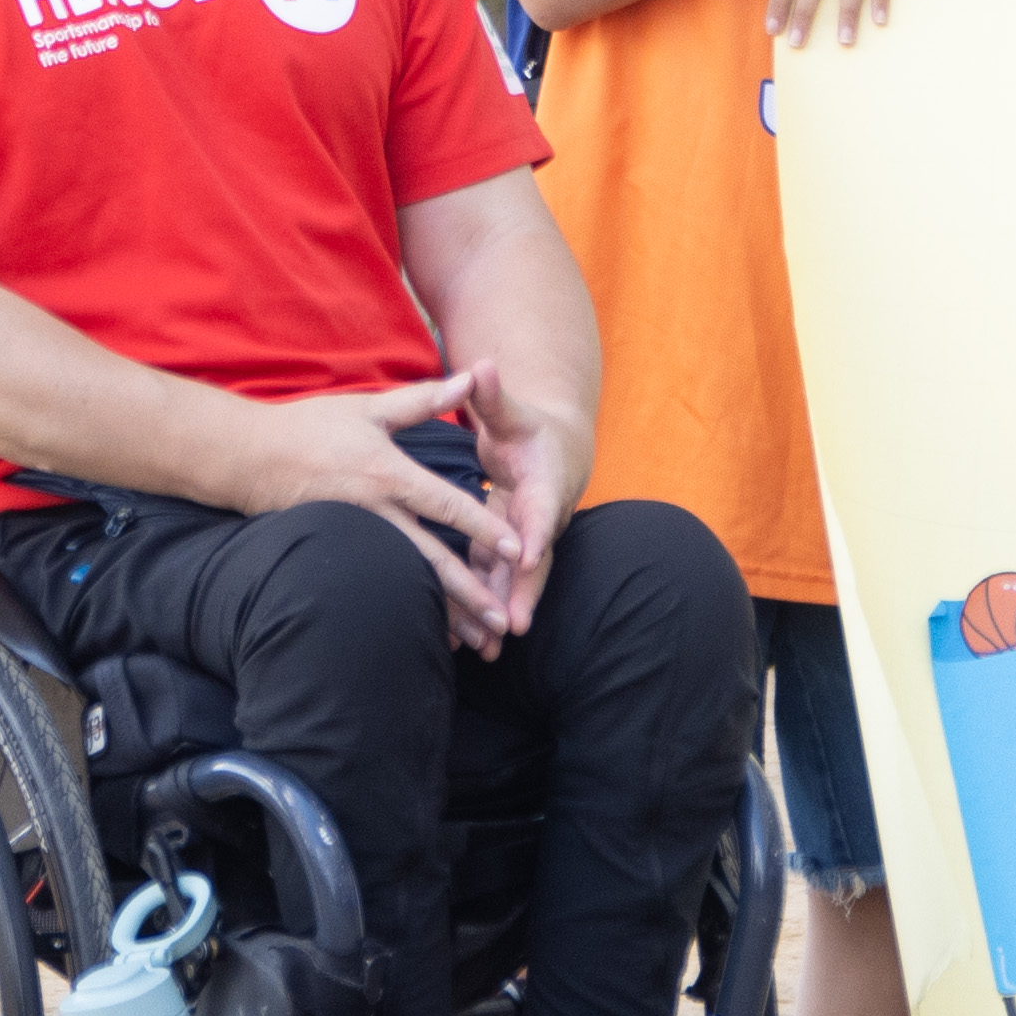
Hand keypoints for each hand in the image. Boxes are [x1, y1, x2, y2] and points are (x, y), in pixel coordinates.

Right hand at [239, 368, 516, 643]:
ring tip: (478, 640)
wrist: (247, 459)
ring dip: (444, 614)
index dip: (483, 528)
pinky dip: (410, 609)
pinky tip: (432, 631)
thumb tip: (470, 378)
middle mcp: (376, 513)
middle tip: (502, 622)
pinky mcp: (341, 552)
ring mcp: (357, 538)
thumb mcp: (367, 409)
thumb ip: (422, 400)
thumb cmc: (308, 427)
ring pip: (409, 582)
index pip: (446, 505)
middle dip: (469, 594)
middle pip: (432, 561)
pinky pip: (384, 584)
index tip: (516, 549)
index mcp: (389, 474)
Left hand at [449, 356, 573, 652]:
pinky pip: (497, 582)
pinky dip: (483, 607)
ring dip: (502, 612)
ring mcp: (527, 540)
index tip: (526, 553)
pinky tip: (461, 640)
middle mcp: (542, 518)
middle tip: (512, 626)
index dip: (537, 532)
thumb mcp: (511, 411)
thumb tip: (482, 365)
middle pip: (535, 559)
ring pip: (515, 580)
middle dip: (524, 593)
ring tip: (486, 650)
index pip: (543, 509)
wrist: (553, 452)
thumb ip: (493, 395)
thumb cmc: (529, 428)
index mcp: (546, 483)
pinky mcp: (508, 552)